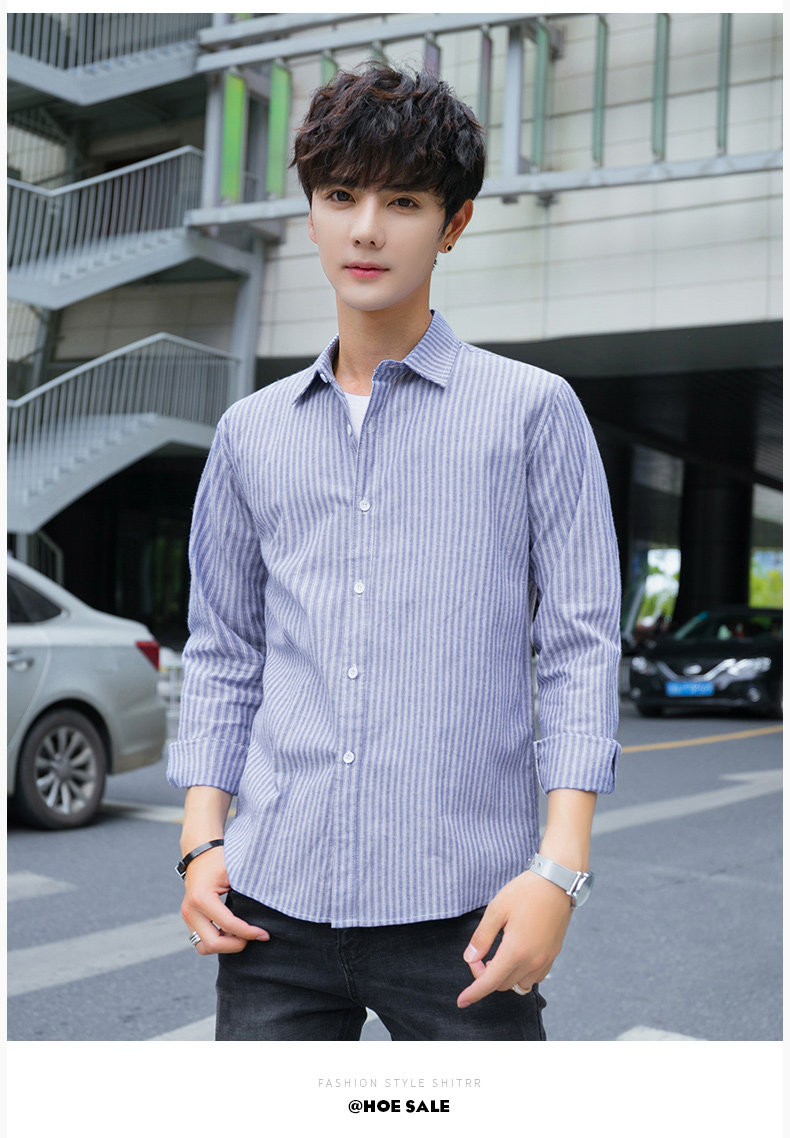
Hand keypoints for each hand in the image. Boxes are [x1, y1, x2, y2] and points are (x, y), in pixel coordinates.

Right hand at [180, 847, 269, 954]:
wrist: (200, 852)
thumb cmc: (220, 859)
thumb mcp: (236, 870)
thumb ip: (249, 889)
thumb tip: (269, 908)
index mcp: (201, 897)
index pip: (228, 924)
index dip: (248, 932)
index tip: (264, 934)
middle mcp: (190, 910)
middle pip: (212, 943)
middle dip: (236, 945)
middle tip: (253, 937)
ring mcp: (187, 916)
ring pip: (204, 947)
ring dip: (224, 946)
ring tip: (241, 935)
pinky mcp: (188, 919)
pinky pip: (201, 941)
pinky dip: (218, 941)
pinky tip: (232, 932)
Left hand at [456, 870, 571, 1007]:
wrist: (557, 882)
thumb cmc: (525, 892)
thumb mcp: (496, 909)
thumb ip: (482, 937)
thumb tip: (470, 958)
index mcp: (515, 951)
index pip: (490, 982)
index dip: (473, 993)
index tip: (461, 1001)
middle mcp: (532, 961)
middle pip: (502, 984)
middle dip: (486, 976)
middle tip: (479, 956)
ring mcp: (545, 960)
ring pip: (519, 984)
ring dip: (504, 977)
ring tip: (496, 956)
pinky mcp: (553, 955)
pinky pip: (534, 977)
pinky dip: (520, 974)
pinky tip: (515, 956)